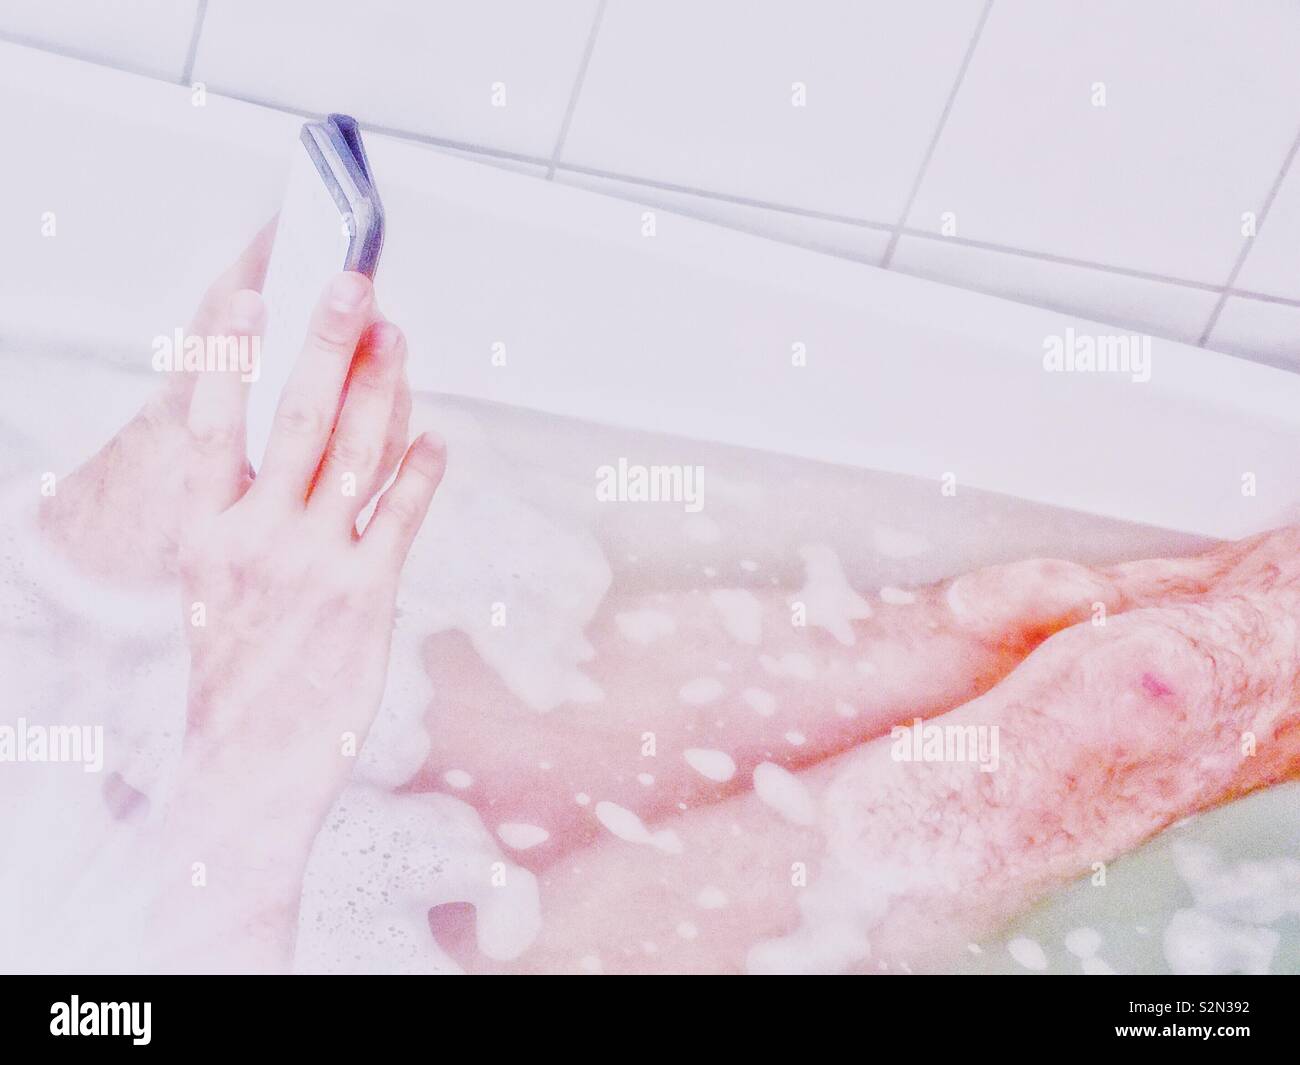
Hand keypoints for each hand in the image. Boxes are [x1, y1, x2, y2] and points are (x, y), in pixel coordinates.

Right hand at [155, 270, 444, 970]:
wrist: (251, 759)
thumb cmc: (240, 658)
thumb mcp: (221, 580)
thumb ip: (259, 504)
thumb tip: (326, 418)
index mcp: (203, 530)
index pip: (208, 420)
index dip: (226, 350)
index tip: (246, 287)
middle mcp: (253, 538)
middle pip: (296, 417)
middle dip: (328, 340)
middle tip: (353, 277)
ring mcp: (312, 567)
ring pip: (358, 453)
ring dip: (385, 387)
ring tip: (399, 338)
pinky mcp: (368, 596)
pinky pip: (405, 513)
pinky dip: (425, 468)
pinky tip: (437, 437)